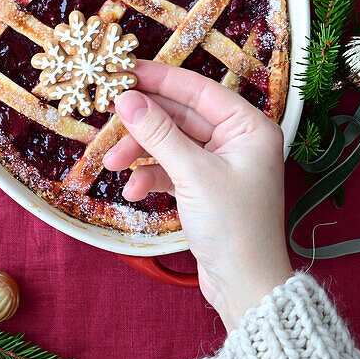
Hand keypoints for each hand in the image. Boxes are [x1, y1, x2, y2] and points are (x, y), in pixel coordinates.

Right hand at [103, 61, 292, 331]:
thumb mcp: (192, 174)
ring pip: (172, 143)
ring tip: (113, 164)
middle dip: (145, 123)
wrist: (245, 288)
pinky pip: (172, 169)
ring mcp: (221, 164)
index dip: (162, 80)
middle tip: (110, 117)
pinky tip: (134, 191)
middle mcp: (238, 140)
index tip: (127, 71)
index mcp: (249, 127)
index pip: (200, 90)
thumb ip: (158, 133)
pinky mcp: (206, 187)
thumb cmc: (234, 227)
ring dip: (142, 153)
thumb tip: (126, 98)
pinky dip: (152, 176)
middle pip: (182, 116)